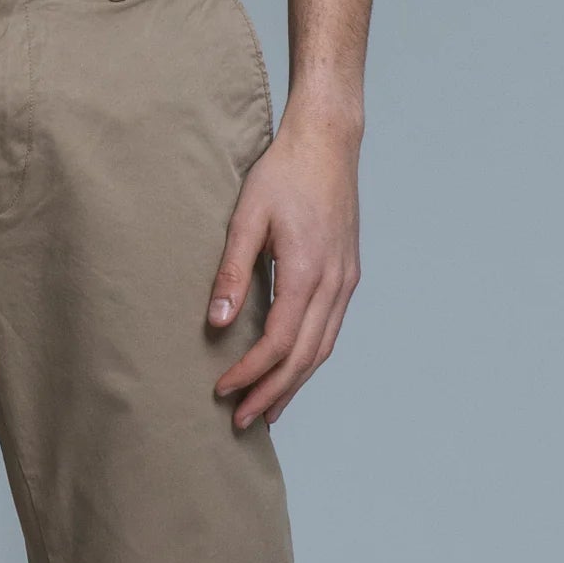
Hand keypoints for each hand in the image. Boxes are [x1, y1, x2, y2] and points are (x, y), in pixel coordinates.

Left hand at [207, 115, 361, 430]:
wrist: (328, 140)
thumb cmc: (283, 172)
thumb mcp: (246, 218)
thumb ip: (230, 272)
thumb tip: (215, 323)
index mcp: (308, 271)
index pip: (278, 342)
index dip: (250, 373)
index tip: (223, 391)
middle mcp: (334, 282)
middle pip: (303, 357)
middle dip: (272, 393)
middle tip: (243, 422)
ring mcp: (346, 280)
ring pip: (322, 349)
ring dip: (294, 384)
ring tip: (268, 412)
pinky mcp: (348, 276)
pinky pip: (330, 331)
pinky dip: (310, 360)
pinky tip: (292, 373)